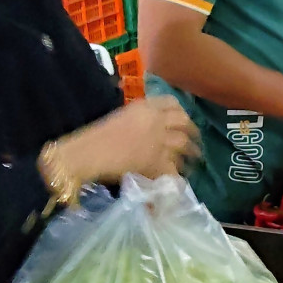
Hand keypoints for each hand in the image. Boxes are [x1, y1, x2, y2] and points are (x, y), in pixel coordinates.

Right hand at [61, 96, 200, 182]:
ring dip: (191, 152)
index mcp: (145, 107)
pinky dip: (179, 175)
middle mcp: (156, 120)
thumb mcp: (120, 118)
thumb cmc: (96, 137)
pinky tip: (181, 179)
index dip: (181, 111)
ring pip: (183, 144)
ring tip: (195, 160)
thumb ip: (139, 119)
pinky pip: (174, 168)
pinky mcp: (157, 161)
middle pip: (183, 122)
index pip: (171, 103)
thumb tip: (150, 126)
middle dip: (192, 131)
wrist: (87, 153)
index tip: (184, 119)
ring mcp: (159, 140)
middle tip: (196, 141)